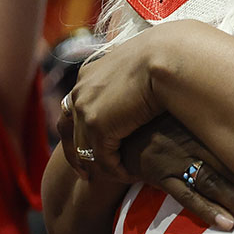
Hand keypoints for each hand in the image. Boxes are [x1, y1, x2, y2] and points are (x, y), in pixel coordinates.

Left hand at [59, 33, 170, 181]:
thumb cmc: (163, 59)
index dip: (78, 131)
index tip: (87, 149)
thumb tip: (142, 89)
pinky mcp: (97, 126)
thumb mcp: (137, 69)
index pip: (72, 109)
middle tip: (87, 175)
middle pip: (68, 132)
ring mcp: (85, 109)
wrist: (165, 57)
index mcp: (88, 75)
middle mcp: (80, 91)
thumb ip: (130, 82)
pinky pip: (103, 160)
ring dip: (102, 168)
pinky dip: (117, 172)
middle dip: (77, 156)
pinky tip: (133, 175)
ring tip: (119, 176)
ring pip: (85, 151)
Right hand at [121, 116, 233, 231]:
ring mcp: (174, 154)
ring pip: (212, 180)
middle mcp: (192, 134)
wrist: (115, 121)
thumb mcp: (186, 107)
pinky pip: (183, 193)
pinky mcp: (156, 170)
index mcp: (203, 118)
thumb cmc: (159, 114)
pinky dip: (204, 209)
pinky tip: (224, 223)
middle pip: (231, 163)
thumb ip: (215, 112)